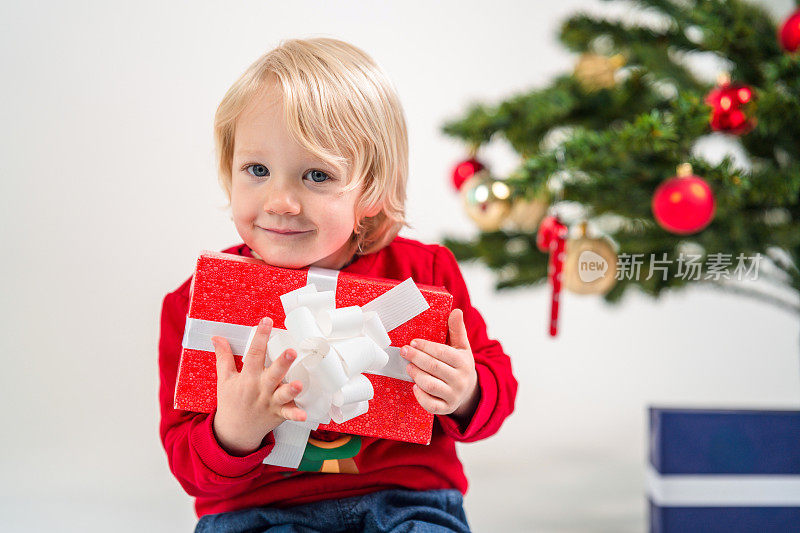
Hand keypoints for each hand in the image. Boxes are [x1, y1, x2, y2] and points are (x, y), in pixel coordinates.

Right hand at [210, 317, 306, 455]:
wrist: (234, 431)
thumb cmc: (231, 402)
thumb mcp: (224, 379)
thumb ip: (224, 357)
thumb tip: (217, 338)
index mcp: (247, 378)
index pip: (254, 353)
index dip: (260, 336)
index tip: (267, 321)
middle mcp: (260, 389)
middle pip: (272, 373)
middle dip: (282, 362)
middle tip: (291, 351)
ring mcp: (270, 402)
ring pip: (282, 394)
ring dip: (291, 390)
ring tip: (299, 384)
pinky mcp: (278, 414)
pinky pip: (289, 415)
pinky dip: (296, 415)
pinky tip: (304, 415)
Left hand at [399, 308, 479, 421]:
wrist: (469, 391)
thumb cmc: (460, 364)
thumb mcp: (462, 347)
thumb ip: (457, 329)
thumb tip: (456, 311)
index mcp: (464, 362)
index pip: (442, 353)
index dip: (426, 347)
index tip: (413, 342)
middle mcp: (460, 379)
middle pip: (434, 368)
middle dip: (417, 358)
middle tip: (404, 352)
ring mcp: (454, 395)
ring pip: (431, 386)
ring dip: (417, 375)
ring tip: (408, 367)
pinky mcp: (447, 408)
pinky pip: (432, 405)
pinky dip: (421, 397)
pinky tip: (414, 387)